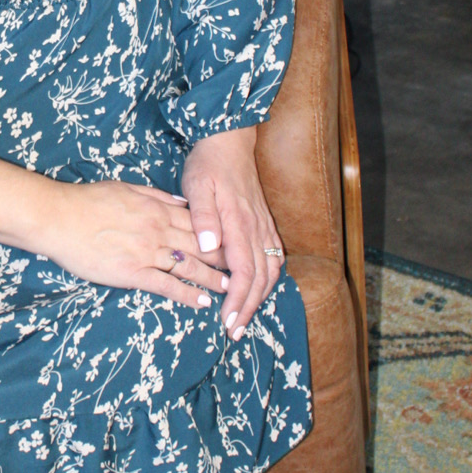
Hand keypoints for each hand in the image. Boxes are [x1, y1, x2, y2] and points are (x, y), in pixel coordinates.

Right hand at [37, 180, 228, 308]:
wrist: (59, 217)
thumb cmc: (87, 201)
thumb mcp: (126, 187)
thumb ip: (156, 195)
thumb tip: (181, 201)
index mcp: (156, 208)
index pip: (197, 222)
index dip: (218, 234)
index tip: (233, 242)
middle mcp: (157, 230)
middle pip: (200, 245)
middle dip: (223, 259)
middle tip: (241, 270)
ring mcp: (146, 252)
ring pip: (189, 267)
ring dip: (212, 279)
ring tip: (229, 288)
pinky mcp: (132, 273)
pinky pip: (167, 286)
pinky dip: (187, 295)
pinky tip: (202, 302)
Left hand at [180, 127, 283, 339]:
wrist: (229, 139)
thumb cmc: (208, 163)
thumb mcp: (197, 186)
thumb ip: (203, 217)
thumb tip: (210, 248)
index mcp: (240, 224)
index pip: (245, 273)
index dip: (238, 302)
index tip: (227, 322)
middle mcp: (257, 229)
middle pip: (261, 279)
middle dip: (249, 309)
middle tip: (235, 332)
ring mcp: (264, 226)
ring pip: (272, 270)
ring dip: (261, 297)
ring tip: (245, 316)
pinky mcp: (264, 222)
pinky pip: (274, 256)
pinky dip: (269, 278)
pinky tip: (258, 287)